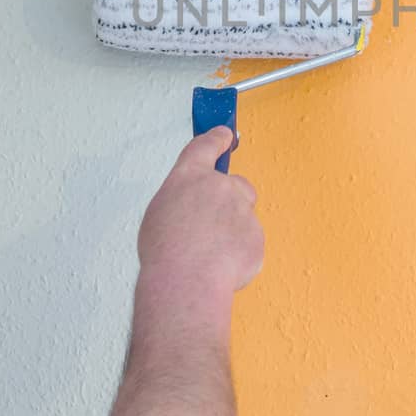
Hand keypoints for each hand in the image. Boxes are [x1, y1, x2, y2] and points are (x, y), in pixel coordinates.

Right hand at [137, 127, 264, 297]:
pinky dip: (239, 254)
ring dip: (233, 230)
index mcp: (190, 177)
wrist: (187, 280)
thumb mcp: (159, 214)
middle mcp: (220, 187)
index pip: (206, 146)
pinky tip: (220, 266)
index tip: (225, 134)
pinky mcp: (256, 236)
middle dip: (230, 200)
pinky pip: (250, 243)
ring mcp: (242, 210)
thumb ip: (181, 200)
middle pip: (236, 185)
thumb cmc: (165, 252)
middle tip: (211, 225)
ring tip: (209, 253)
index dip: (217, 138)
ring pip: (244, 216)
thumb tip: (191, 210)